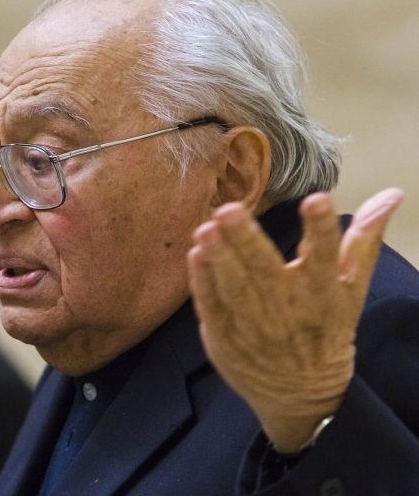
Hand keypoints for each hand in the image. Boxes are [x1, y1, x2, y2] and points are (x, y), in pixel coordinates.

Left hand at [187, 188, 402, 450]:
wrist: (300, 394)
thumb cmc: (326, 330)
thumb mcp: (351, 288)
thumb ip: (363, 240)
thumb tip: (392, 193)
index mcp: (322, 293)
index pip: (325, 257)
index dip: (322, 229)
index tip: (317, 199)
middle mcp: (287, 308)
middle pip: (265, 269)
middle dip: (246, 240)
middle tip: (229, 210)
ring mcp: (252, 324)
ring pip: (234, 287)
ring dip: (219, 258)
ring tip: (207, 229)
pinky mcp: (225, 334)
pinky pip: (212, 305)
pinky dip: (203, 282)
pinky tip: (195, 254)